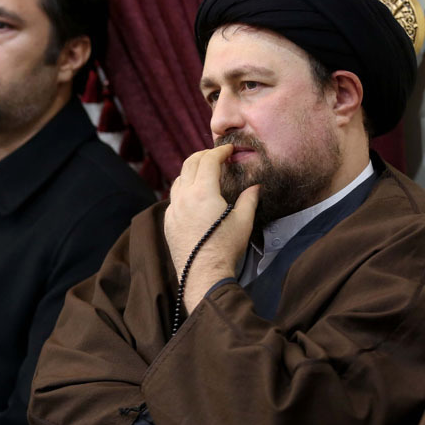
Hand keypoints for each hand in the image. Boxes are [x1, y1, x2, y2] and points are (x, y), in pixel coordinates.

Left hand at [164, 144, 258, 313]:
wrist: (203, 275)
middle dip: (203, 155)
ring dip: (191, 171)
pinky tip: (193, 196)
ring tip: (204, 172)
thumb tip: (256, 186)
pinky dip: (183, 189)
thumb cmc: (226, 249)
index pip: (208, 161)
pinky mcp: (168, 222)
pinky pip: (173, 198)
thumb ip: (249, 199)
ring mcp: (173, 210)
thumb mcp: (244, 221)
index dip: (219, 151)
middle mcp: (183, 197)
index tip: (228, 149)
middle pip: (189, 165)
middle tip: (216, 155)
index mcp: (202, 193)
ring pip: (178, 180)